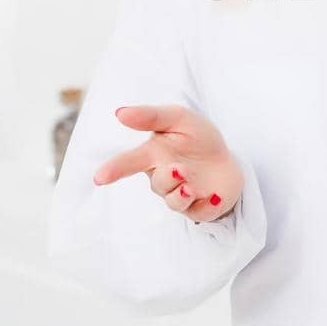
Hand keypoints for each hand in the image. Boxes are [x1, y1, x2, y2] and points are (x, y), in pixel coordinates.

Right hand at [92, 104, 243, 222]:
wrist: (227, 157)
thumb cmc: (197, 137)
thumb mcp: (178, 118)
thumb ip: (151, 116)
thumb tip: (120, 113)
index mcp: (153, 155)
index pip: (129, 162)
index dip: (114, 169)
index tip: (99, 178)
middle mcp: (163, 178)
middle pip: (158, 183)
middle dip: (168, 178)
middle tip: (180, 169)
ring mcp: (180, 195)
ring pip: (174, 202)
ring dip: (182, 195)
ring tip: (191, 187)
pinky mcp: (199, 208)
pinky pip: (200, 212)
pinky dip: (207, 206)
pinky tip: (214, 195)